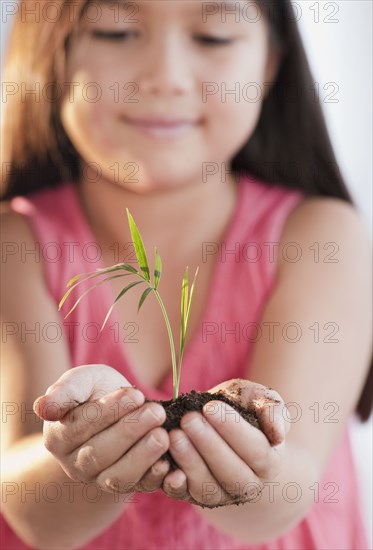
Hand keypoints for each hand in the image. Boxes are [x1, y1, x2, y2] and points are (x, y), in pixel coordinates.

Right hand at [33, 364, 170, 495]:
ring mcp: (101, 479)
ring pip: (118, 476)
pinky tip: (168, 464)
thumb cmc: (97, 391)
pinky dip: (154, 478)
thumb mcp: (83, 380)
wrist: (120, 409)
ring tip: (163, 435)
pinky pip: (139, 488)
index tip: (135, 394)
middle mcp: (76, 464)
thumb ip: (65, 390)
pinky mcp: (128, 486)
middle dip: (130, 432)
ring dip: (143, 456)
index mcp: (59, 437)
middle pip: (99, 454)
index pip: (80, 427)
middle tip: (156, 412)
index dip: (108, 411)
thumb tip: (42, 408)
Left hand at [162, 378, 289, 507]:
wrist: (224, 428)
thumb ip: (272, 409)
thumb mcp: (259, 399)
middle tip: (189, 419)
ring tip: (174, 435)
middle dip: (208, 445)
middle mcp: (248, 486)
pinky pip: (184, 496)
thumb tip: (278, 434)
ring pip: (207, 489)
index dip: (233, 430)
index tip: (210, 406)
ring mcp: (221, 495)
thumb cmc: (244, 409)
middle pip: (232, 474)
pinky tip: (163, 463)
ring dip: (189, 462)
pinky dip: (173, 483)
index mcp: (269, 462)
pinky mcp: (193, 496)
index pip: (255, 450)